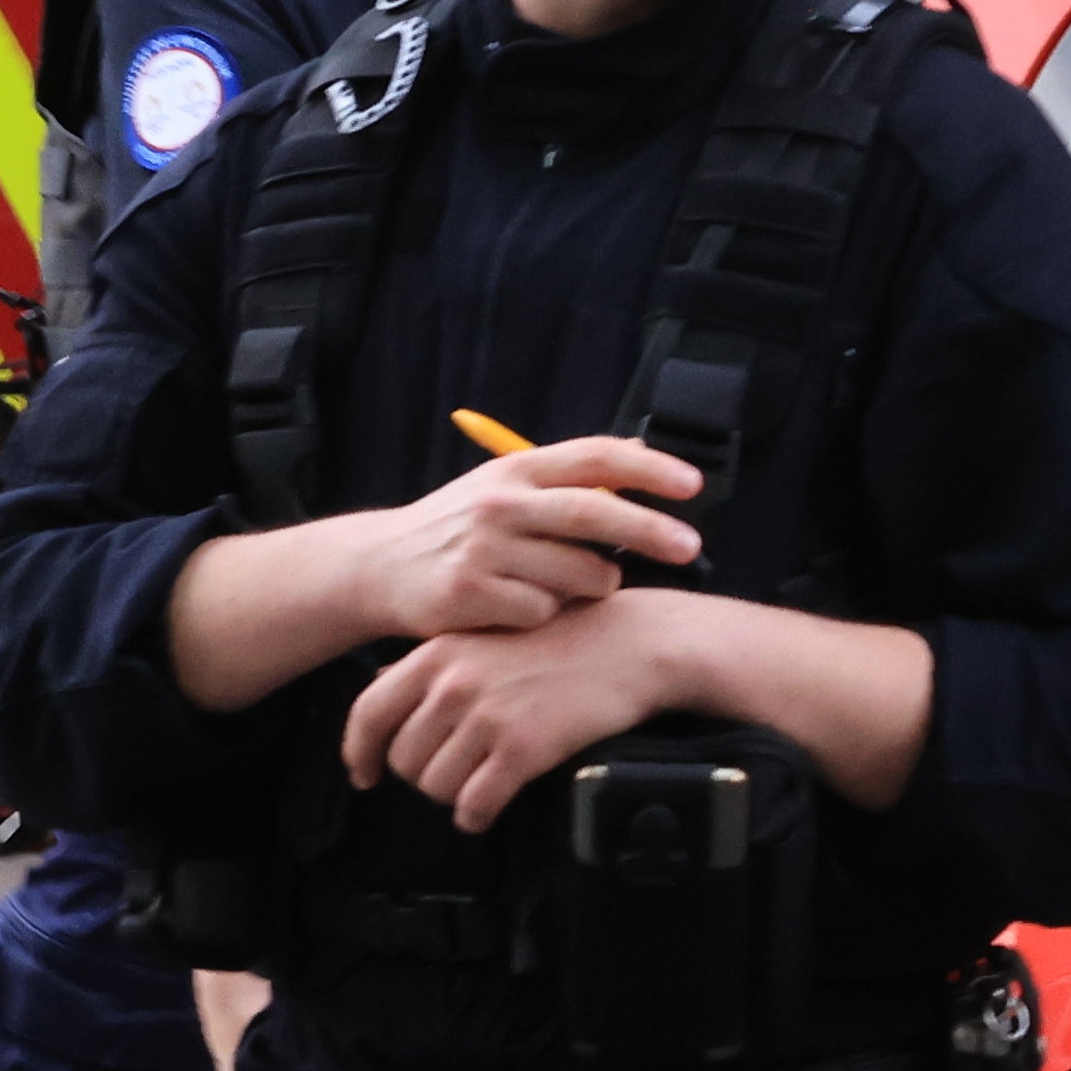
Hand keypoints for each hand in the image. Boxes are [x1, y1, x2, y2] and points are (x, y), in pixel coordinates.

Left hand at [341, 591, 702, 831]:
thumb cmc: (565, 637)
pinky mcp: (524, 748)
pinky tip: (487, 808)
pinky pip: (476, 802)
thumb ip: (435, 662)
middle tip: (452, 775)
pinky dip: (476, 814)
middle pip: (403, 759)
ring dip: (453, 796)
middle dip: (423, 776)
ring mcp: (488, 717)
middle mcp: (454, 684)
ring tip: (478, 785)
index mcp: (437, 654)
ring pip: (435, 786)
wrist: (630, 645)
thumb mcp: (488, 634)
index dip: (360, 753)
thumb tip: (384, 682)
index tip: (365, 774)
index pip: (368, 713)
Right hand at [356, 436, 703, 638]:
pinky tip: (520, 612)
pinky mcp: (469, 594)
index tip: (693, 484)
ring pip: (579, 574)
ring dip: (591, 588)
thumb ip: (564, 478)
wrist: (376, 568)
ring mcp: (483, 548)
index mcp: (516, 469)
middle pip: (596, 513)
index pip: (595, 456)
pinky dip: (547, 616)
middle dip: (652, 531)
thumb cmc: (458, 530)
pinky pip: (544, 613)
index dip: (649, 467)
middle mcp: (500, 502)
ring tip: (565, 587)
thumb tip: (640, 454)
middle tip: (690, 547)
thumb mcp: (502, 488)